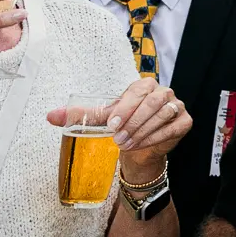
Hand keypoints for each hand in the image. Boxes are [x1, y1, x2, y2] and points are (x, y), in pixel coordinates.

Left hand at [48, 78, 190, 185]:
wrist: (137, 150)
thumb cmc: (122, 129)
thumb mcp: (101, 121)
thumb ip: (79, 116)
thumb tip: (50, 116)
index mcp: (143, 86)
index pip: (137, 91)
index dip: (125, 108)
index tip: (113, 125)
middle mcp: (163, 92)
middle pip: (153, 102)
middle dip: (134, 121)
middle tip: (118, 137)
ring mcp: (176, 106)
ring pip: (163, 114)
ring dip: (143, 131)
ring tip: (127, 143)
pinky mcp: (184, 122)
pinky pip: (173, 127)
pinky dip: (156, 137)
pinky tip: (142, 145)